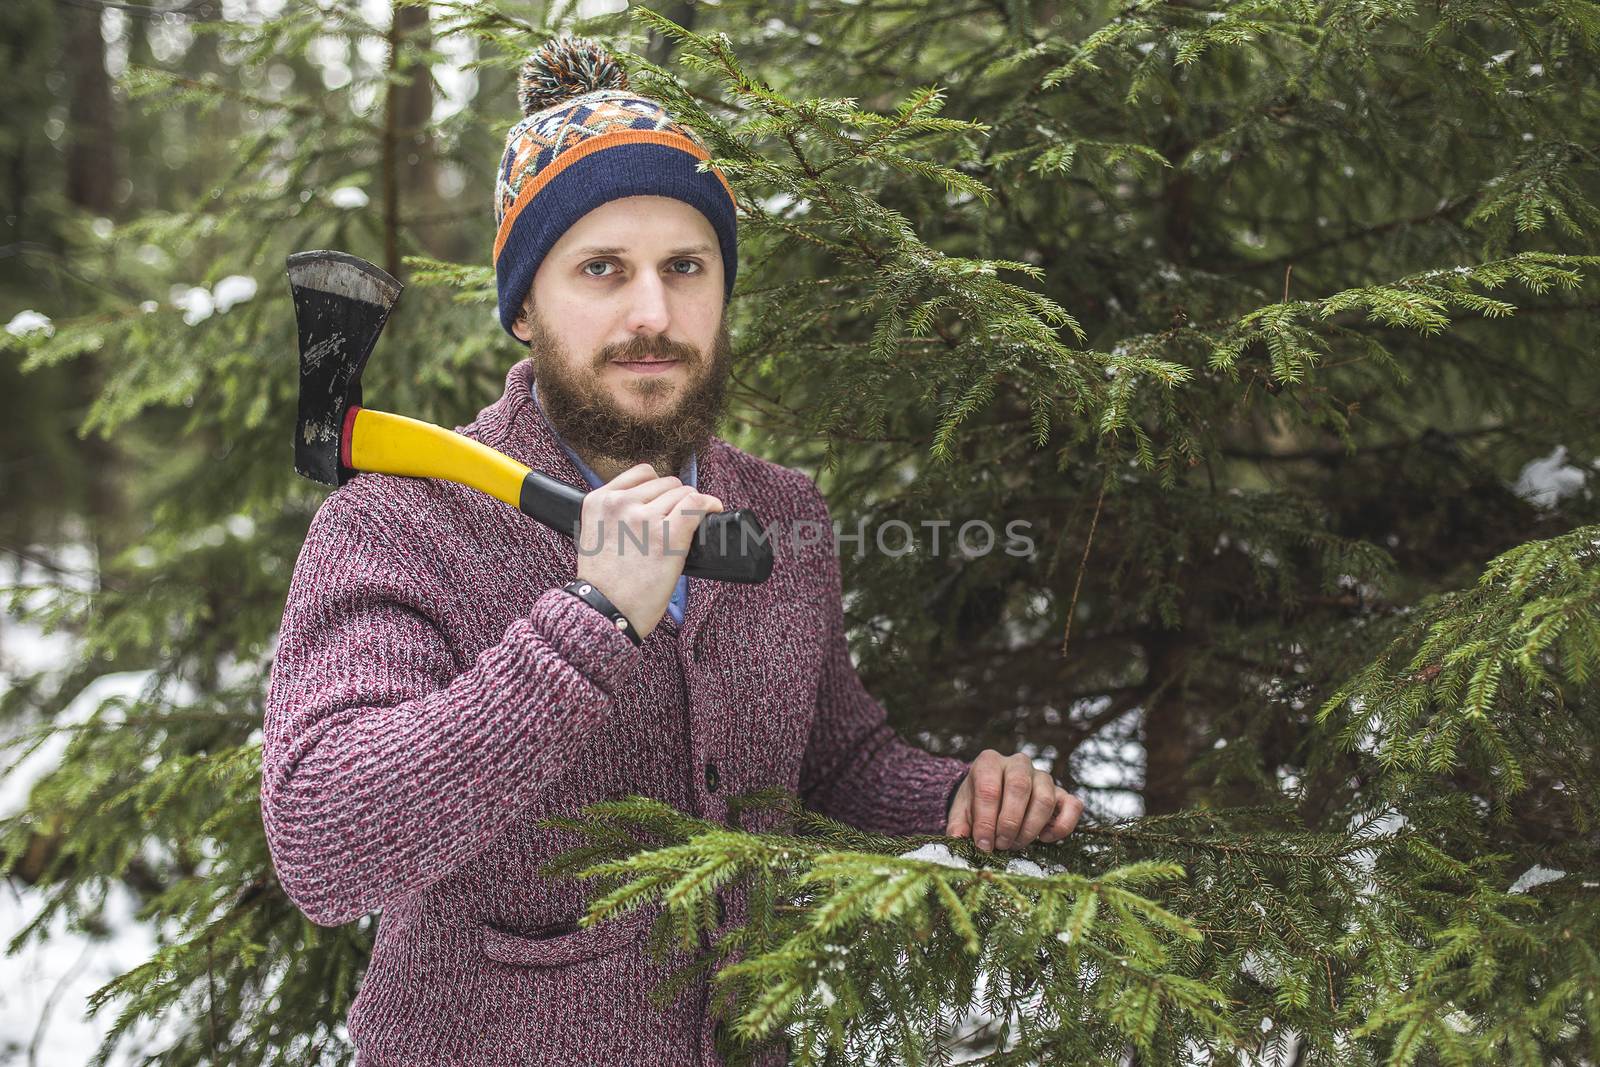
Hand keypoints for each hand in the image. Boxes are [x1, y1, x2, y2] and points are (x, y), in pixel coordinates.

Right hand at [574, 463, 722, 641]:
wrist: (604, 611)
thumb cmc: (604, 584)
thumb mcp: (595, 535)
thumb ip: (616, 514)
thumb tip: (652, 504)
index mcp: (599, 500)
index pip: (642, 473)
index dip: (659, 488)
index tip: (665, 505)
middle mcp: (621, 503)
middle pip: (666, 483)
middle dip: (675, 502)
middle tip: (674, 526)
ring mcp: (644, 518)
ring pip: (683, 493)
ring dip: (690, 508)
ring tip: (686, 530)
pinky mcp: (667, 535)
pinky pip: (697, 503)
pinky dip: (710, 504)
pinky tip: (714, 511)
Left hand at [945, 750, 1083, 852]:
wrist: (994, 794)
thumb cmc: (977, 802)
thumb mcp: (961, 811)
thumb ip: (958, 825)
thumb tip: (958, 840)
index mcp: (989, 762)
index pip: (989, 788)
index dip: (986, 820)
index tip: (983, 844)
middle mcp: (1018, 764)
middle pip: (1019, 788)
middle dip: (1009, 823)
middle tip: (1002, 845)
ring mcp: (1042, 777)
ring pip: (1045, 798)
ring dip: (1031, 828)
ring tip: (1016, 844)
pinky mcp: (1061, 792)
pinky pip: (1072, 806)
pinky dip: (1061, 826)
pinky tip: (1044, 838)